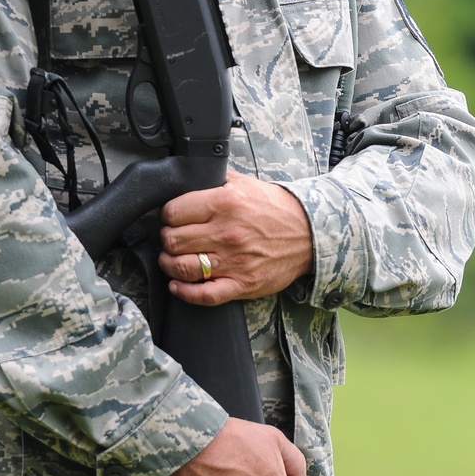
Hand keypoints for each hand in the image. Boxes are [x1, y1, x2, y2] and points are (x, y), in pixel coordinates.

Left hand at [159, 173, 312, 305]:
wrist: (308, 232)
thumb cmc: (274, 208)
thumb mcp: (243, 182)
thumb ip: (213, 181)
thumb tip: (184, 181)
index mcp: (224, 203)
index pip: (173, 212)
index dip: (166, 215)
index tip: (170, 218)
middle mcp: (226, 233)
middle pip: (172, 240)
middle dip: (166, 239)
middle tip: (172, 237)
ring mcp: (233, 261)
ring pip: (181, 267)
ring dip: (169, 264)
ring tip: (172, 258)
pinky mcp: (242, 283)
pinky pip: (203, 295)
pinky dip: (184, 292)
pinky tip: (178, 284)